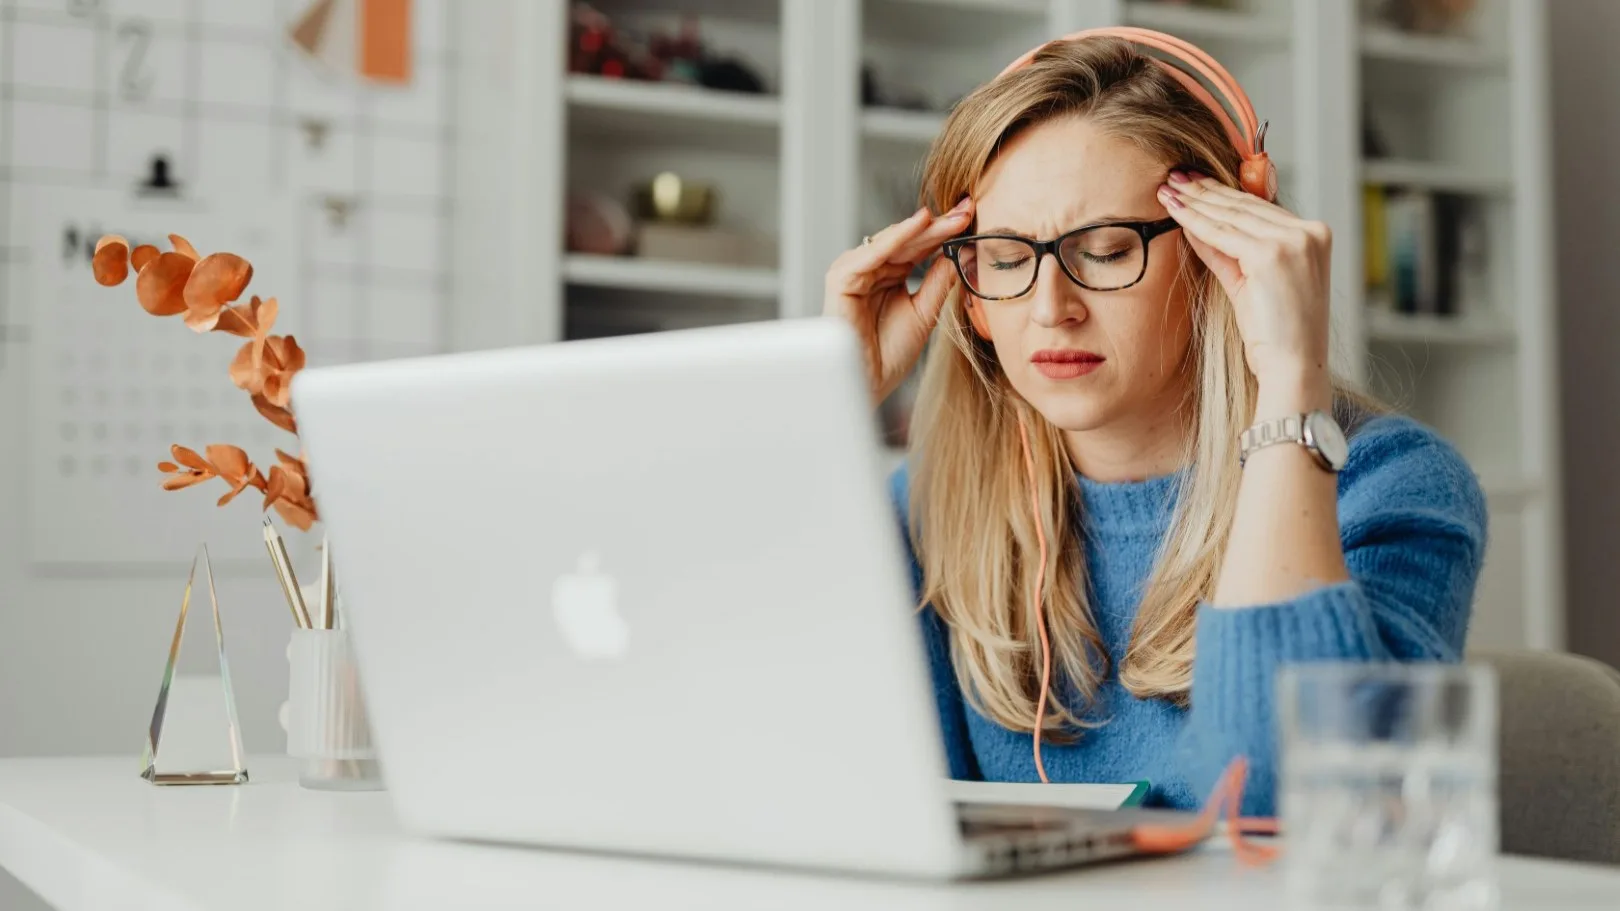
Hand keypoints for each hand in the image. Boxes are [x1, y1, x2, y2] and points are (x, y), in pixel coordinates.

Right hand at [823, 198, 973, 402]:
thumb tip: (961, 251)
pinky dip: (895, 238)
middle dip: (938, 225)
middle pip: (907, 240)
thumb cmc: (889, 354)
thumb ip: (938, 281)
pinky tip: (918, 225)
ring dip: (922, 229)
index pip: (918, 246)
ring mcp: (854, 272)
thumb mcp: (924, 311)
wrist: (868, 384)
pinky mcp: (841, 279)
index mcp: (887, 275)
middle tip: (967, 209)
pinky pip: (871, 253)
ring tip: (951, 218)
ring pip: (892, 241)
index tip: (972, 216)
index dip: (945, 232)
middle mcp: (869, 269)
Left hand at [1157, 171, 1331, 394]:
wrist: (1293, 369)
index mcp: (1314, 235)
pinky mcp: (1272, 254)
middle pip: (1245, 205)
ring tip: (1168, 189)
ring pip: (1232, 215)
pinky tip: (1175, 210)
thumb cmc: (1275, 336)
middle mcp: (1309, 232)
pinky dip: (1196, 221)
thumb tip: (1197, 226)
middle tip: (1174, 176)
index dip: (1224, 193)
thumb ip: (1228, 252)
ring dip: (1195, 201)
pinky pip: (1223, 233)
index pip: (1260, 207)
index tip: (1195, 182)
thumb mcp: (1251, 284)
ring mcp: (1294, 241)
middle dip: (1205, 191)